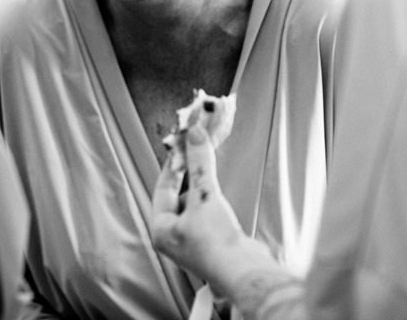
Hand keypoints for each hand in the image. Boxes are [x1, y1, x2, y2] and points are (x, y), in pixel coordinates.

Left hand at [152, 126, 277, 299]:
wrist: (244, 271)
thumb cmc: (216, 246)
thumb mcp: (204, 196)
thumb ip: (199, 164)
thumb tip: (194, 136)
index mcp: (162, 230)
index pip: (163, 188)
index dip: (173, 165)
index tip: (182, 146)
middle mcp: (175, 237)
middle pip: (179, 195)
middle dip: (189, 173)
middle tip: (195, 152)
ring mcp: (195, 240)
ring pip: (195, 203)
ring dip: (202, 185)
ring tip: (208, 169)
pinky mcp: (214, 241)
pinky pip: (209, 211)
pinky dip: (213, 198)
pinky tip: (219, 194)